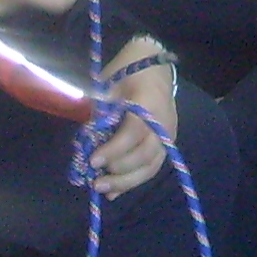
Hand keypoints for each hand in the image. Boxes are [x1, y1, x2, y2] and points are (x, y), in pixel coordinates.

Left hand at [87, 41, 175, 198]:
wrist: (155, 64)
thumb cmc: (127, 70)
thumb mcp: (108, 84)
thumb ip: (100, 112)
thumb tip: (87, 142)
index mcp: (150, 103)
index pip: (134, 132)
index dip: (114, 149)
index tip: (93, 160)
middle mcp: (164, 123)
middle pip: (146, 155)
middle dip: (120, 171)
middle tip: (95, 180)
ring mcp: (168, 135)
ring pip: (151, 167)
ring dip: (127, 182)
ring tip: (104, 190)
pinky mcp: (166, 144)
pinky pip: (152, 167)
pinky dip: (133, 180)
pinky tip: (114, 192)